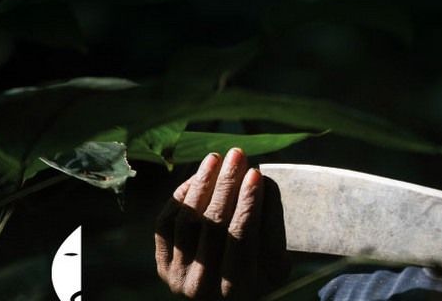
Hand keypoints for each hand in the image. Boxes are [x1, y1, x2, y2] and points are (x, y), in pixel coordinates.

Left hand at [155, 148, 289, 299]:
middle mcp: (203, 286)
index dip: (248, 201)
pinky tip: (197, 178)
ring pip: (187, 220)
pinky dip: (181, 198)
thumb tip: (266, 185)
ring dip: (202, 184)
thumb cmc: (262, 278)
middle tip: (237, 154)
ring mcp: (178, 276)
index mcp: (237, 288)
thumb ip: (274, 231)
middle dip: (226, 184)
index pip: (241, 235)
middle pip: (212, 224)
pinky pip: (166, 224)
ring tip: (216, 158)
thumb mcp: (278, 266)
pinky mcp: (163, 265)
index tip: (256, 172)